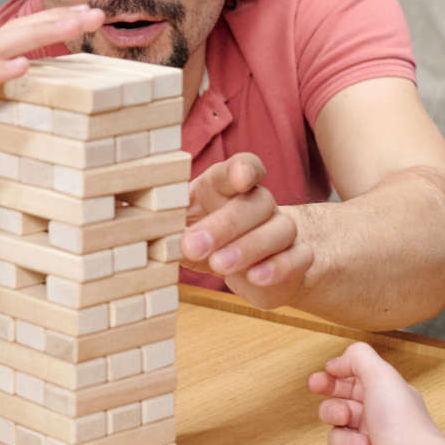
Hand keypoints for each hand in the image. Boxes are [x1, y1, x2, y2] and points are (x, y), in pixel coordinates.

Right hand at [0, 4, 103, 171]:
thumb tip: (12, 144)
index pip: (20, 46)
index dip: (52, 32)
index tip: (86, 25)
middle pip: (20, 35)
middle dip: (60, 22)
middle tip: (98, 12)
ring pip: (4, 46)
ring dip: (42, 32)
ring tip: (76, 20)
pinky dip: (0, 70)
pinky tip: (25, 64)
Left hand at [182, 153, 312, 308]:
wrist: (249, 269)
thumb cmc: (207, 241)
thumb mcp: (181, 232)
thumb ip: (167, 230)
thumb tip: (146, 229)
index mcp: (226, 188)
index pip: (243, 167)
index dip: (244, 169)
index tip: (240, 178)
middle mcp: (259, 204)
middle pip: (256, 203)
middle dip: (225, 225)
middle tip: (194, 246)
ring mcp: (281, 229)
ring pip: (280, 229)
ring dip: (248, 247)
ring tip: (219, 265)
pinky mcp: (296, 258)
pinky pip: (297, 258)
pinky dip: (278, 267)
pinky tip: (255, 277)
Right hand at [311, 342, 444, 444]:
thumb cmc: (403, 424)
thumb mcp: (382, 376)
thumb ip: (357, 357)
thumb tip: (337, 362)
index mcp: (382, 394)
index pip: (347, 382)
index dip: (329, 381)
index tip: (317, 383)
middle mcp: (375, 417)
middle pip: (334, 407)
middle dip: (333, 410)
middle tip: (344, 416)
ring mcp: (368, 442)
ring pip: (334, 435)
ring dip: (345, 438)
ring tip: (365, 444)